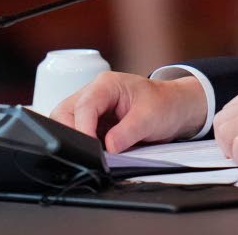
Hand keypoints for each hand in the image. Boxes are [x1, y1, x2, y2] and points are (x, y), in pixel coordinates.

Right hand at [50, 71, 206, 153]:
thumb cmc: (164, 105)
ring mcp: (90, 109)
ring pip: (64, 124)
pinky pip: (76, 134)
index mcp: (106, 84)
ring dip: (74, 141)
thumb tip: (108, 147)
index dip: (83, 129)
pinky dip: (80, 145)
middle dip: (71, 135)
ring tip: (93, 153)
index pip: (84, 106)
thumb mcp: (150, 118)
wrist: (173, 108)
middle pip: (64, 114)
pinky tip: (93, 152)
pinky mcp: (91, 123)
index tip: (90, 148)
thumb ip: (128, 132)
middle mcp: (93, 93)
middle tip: (88, 153)